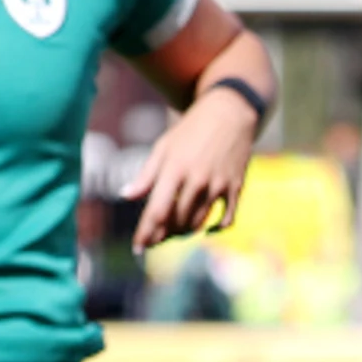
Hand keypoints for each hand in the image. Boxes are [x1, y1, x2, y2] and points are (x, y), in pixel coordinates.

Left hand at [130, 85, 258, 248]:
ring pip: (198, 222)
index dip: (146, 233)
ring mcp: (218, 185)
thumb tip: (125, 195)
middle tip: (155, 239)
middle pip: (176, 222)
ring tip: (174, 233)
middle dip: (163, 235)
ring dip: (184, 232)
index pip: (157, 211)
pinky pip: (226, 219)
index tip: (138, 248)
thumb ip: (146, 175)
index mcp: (174, 170)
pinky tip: (206, 230)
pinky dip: (215, 230)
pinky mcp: (235, 188)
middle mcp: (197, 181)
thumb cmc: (191, 130)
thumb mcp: (164, 148)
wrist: (230, 113)